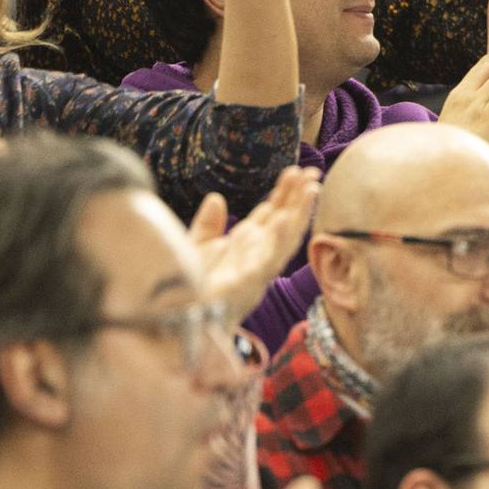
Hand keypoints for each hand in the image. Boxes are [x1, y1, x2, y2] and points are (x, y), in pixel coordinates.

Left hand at [186, 166, 319, 320]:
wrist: (176, 318)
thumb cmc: (190, 287)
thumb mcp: (197, 246)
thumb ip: (208, 224)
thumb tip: (217, 198)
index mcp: (246, 244)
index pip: (272, 213)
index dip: (285, 192)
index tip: (295, 171)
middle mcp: (257, 254)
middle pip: (285, 221)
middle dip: (299, 197)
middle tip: (312, 172)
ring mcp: (256, 269)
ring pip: (286, 238)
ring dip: (300, 214)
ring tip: (311, 189)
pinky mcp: (248, 283)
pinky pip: (268, 259)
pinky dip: (277, 240)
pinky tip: (283, 220)